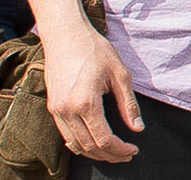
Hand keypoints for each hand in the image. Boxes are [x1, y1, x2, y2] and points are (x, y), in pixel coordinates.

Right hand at [43, 27, 143, 162]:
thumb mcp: (119, 74)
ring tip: (113, 152)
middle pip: (90, 147)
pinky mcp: (52, 106)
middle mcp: (67, 110)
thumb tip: (137, 128)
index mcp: (86, 103)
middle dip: (110, 156)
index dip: (120, 150)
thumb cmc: (93, 49)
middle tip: (127, 154)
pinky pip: (65, 135)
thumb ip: (128, 104)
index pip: (104, 140)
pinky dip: (80, 144)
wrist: (64, 34)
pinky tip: (93, 143)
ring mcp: (57, 110)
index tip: (133, 149)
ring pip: (76, 145)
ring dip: (96, 153)